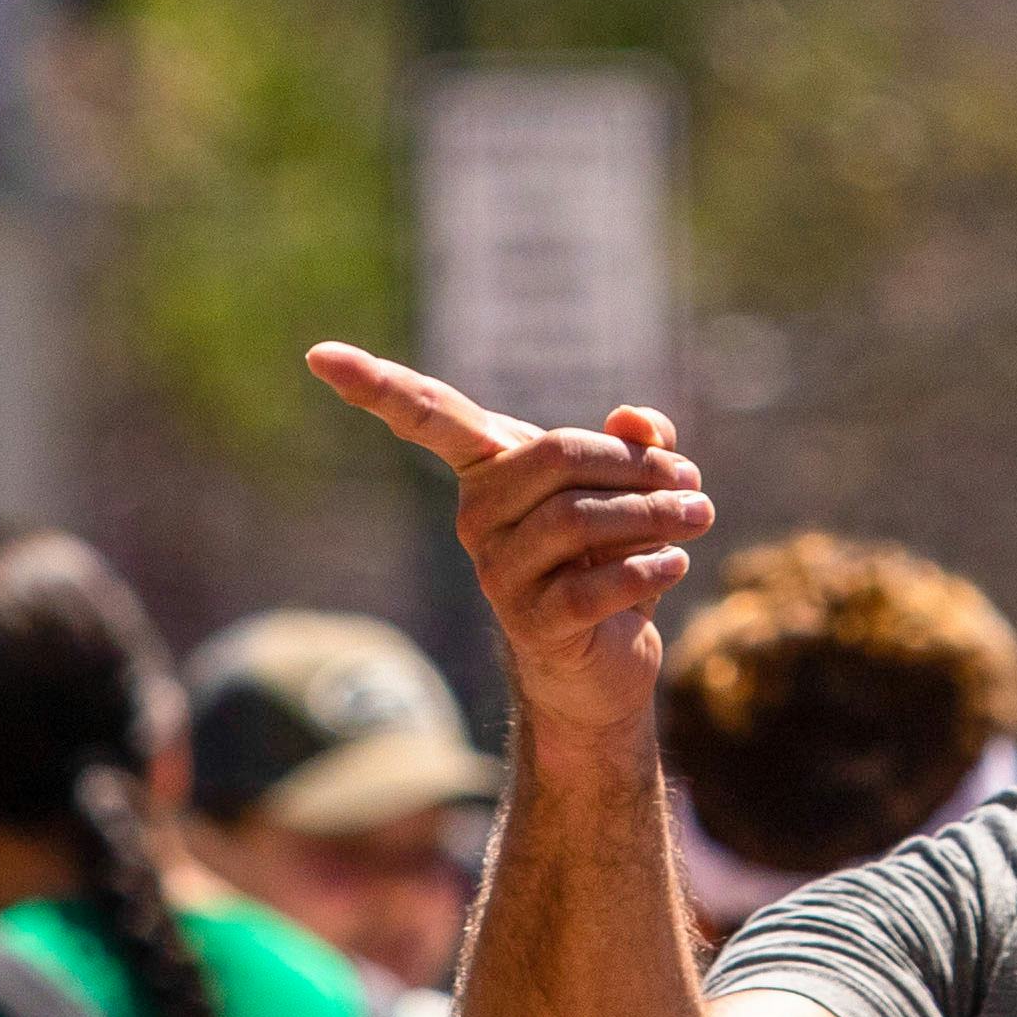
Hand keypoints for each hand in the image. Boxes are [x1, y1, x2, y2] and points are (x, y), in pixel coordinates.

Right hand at [305, 346, 714, 749]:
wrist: (602, 661)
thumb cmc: (610, 556)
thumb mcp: (630, 489)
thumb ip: (638, 442)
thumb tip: (638, 420)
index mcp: (490, 470)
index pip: (427, 416)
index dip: (374, 384)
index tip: (318, 354)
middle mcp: (478, 516)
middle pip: (556, 455)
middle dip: (636, 466)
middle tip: (692, 482)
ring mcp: (498, 572)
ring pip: (579, 519)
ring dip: (656, 516)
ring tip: (698, 518)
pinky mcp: (530, 623)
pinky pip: (593, 584)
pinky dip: (648, 567)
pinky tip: (675, 565)